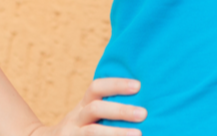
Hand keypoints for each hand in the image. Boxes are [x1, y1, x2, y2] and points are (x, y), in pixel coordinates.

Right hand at [29, 77, 145, 135]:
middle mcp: (76, 118)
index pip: (96, 88)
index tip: (138, 85)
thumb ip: (107, 105)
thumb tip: (143, 95)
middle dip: (120, 110)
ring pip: (92, 132)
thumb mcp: (88, 113)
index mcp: (84, 105)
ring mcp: (72, 135)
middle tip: (144, 113)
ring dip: (116, 133)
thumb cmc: (82, 127)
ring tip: (138, 134)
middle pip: (95, 109)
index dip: (116, 84)